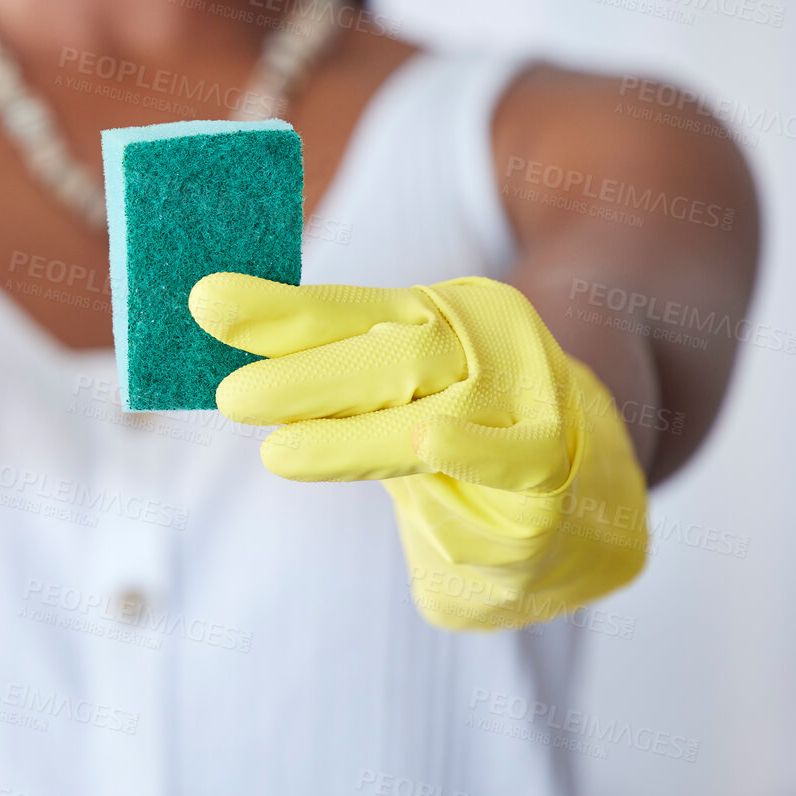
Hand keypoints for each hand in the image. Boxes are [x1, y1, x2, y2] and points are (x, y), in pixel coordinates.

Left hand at [190, 273, 646, 629]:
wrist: (588, 493)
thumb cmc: (464, 431)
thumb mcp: (391, 389)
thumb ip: (317, 363)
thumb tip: (213, 330)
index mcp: (437, 314)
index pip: (345, 310)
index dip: (277, 311)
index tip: (207, 302)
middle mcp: (486, 344)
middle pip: (390, 357)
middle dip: (307, 378)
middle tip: (232, 397)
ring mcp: (528, 402)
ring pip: (433, 414)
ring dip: (352, 438)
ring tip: (278, 453)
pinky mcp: (555, 470)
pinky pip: (513, 461)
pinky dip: (470, 455)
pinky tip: (429, 445)